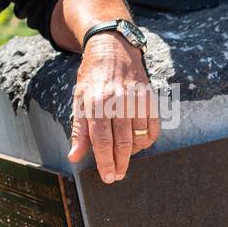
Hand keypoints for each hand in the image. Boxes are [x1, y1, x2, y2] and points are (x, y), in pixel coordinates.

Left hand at [67, 34, 160, 182]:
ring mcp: (136, 99)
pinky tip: (138, 145)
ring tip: (124, 161)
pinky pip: (152, 127)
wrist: (113, 49)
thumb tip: (74, 157)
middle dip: (119, 164)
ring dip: (131, 154)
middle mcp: (117, 102)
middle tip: (116, 176)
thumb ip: (79, 131)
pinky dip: (147, 141)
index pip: (102, 140)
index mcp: (96, 103)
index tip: (107, 177)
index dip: (105, 162)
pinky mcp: (149, 98)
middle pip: (121, 142)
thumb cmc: (92, 78)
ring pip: (138, 137)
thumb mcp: (79, 100)